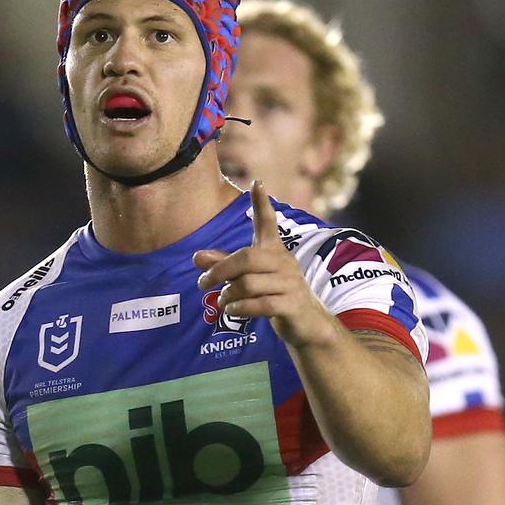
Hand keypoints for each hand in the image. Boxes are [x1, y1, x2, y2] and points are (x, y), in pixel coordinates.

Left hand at [193, 180, 332, 347]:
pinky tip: (232, 310)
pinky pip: (261, 304)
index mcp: (274, 251)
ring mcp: (291, 283)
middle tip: (202, 283)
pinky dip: (240, 308)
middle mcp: (284, 262)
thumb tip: (197, 257)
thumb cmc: (275, 295)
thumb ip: (225, 267)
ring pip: (249, 284)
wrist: (307, 323)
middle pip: (246, 258)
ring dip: (229, 294)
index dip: (262, 204)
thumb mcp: (250, 278)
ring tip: (223, 301)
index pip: (268, 223)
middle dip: (220, 271)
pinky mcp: (292, 304)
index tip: (256, 182)